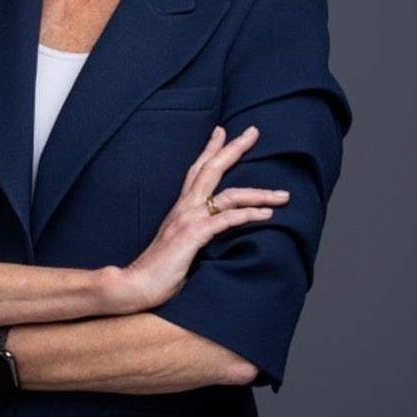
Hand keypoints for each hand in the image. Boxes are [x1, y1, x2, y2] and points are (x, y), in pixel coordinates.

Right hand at [112, 126, 287, 311]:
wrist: (134, 285)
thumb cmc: (157, 271)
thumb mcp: (179, 245)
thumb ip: (194, 234)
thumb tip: (212, 235)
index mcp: (180, 208)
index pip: (196, 171)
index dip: (210, 149)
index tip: (222, 131)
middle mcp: (184, 207)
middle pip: (212, 169)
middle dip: (234, 148)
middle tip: (254, 131)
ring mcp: (188, 219)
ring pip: (229, 195)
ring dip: (258, 193)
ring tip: (282, 194)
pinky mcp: (193, 235)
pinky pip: (226, 220)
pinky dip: (248, 215)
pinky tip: (267, 215)